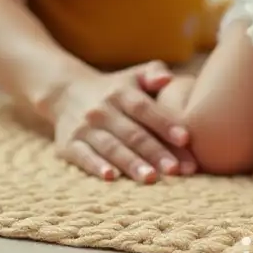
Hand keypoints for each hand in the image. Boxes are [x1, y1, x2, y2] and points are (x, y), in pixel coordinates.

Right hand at [47, 61, 196, 182]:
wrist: (66, 93)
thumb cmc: (115, 88)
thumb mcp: (134, 75)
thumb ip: (154, 73)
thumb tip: (168, 79)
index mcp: (122, 92)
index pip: (145, 109)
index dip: (165, 123)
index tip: (186, 139)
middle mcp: (103, 110)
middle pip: (132, 133)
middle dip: (155, 152)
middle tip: (175, 169)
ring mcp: (85, 128)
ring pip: (111, 147)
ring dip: (131, 164)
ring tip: (151, 178)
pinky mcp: (69, 145)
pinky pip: (83, 157)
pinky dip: (96, 166)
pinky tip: (111, 177)